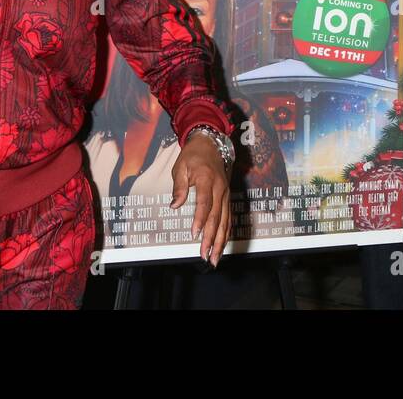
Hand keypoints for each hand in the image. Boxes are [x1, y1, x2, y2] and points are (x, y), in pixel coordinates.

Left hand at [169, 133, 230, 265]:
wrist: (211, 143)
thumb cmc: (193, 155)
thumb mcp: (180, 167)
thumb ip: (179, 187)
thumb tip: (174, 205)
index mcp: (208, 179)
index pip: (205, 203)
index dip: (200, 220)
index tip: (194, 235)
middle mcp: (220, 188)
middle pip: (217, 217)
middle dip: (211, 239)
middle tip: (205, 256)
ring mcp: (226, 193)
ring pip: (225, 221)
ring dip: (220, 241)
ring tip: (214, 258)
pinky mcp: (227, 197)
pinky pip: (228, 218)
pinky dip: (226, 233)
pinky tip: (221, 245)